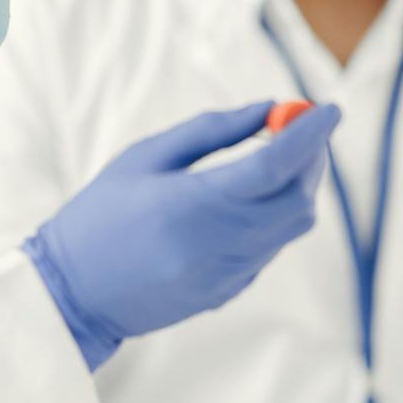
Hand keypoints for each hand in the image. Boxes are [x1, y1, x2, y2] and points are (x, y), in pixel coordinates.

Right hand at [26, 101, 340, 369]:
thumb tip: (270, 109)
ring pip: (292, 226)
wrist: (72, 295)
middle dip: (312, 159)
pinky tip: (247, 201)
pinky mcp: (228, 293)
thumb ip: (211, 131)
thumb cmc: (100, 214)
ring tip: (275, 158)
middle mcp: (218, 244)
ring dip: (298, 187)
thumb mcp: (145, 157)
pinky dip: (275, 216)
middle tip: (303, 130)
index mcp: (192, 204)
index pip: (275, 165)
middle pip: (298, 199)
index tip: (330, 107)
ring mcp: (227, 275)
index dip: (310, 133)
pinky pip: (270, 247)